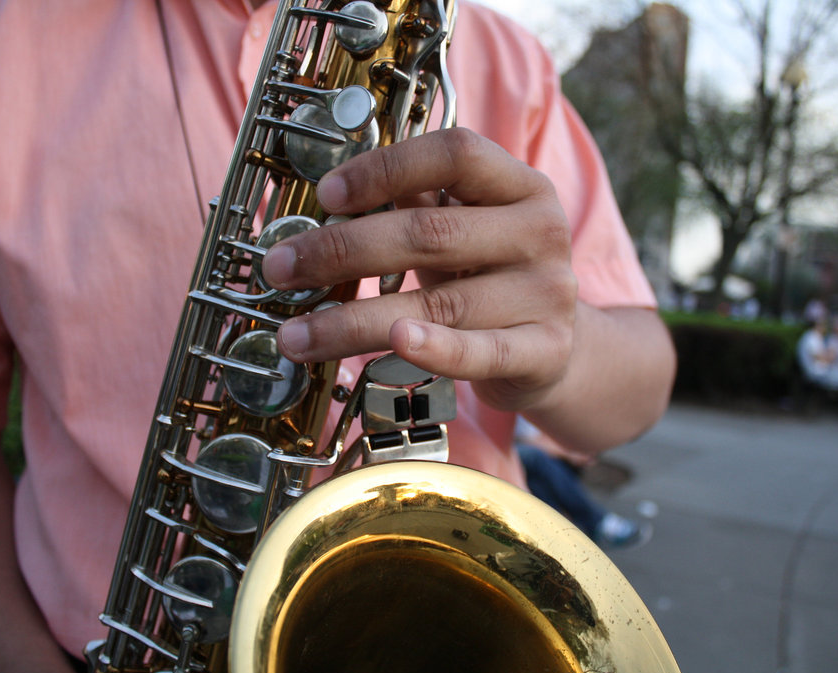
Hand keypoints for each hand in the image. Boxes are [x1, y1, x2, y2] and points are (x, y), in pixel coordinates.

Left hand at [262, 127, 577, 412]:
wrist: (557, 348)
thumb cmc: (491, 277)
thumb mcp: (463, 228)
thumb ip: (413, 204)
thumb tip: (324, 201)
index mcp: (521, 186)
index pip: (455, 155)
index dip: (385, 169)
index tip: (325, 195)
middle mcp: (541, 233)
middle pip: (431, 232)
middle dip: (342, 251)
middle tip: (280, 269)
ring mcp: (546, 294)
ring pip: (439, 303)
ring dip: (354, 320)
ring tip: (296, 335)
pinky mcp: (544, 351)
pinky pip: (482, 352)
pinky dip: (437, 350)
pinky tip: (396, 344)